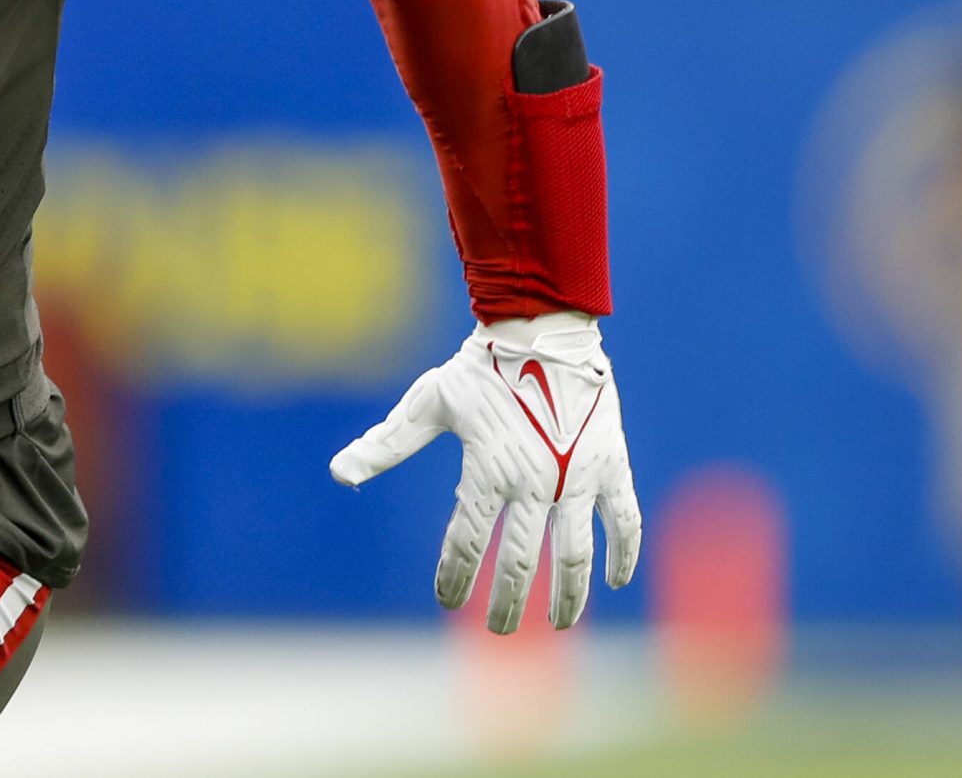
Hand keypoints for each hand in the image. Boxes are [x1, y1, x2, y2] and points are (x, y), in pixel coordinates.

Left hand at [330, 312, 640, 632]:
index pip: (466, 542)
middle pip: (520, 561)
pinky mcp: (611, 466)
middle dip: (507, 602)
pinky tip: (616, 581)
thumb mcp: (428, 404)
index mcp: (487, 472)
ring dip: (568, 594)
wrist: (542, 331)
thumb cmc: (479, 369)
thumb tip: (338, 473)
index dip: (455, 575)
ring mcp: (577, 478)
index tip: (446, 600)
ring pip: (575, 553)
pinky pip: (624, 520)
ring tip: (560, 625)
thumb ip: (386, 444)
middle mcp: (534, 484)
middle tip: (496, 630)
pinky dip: (624, 554)